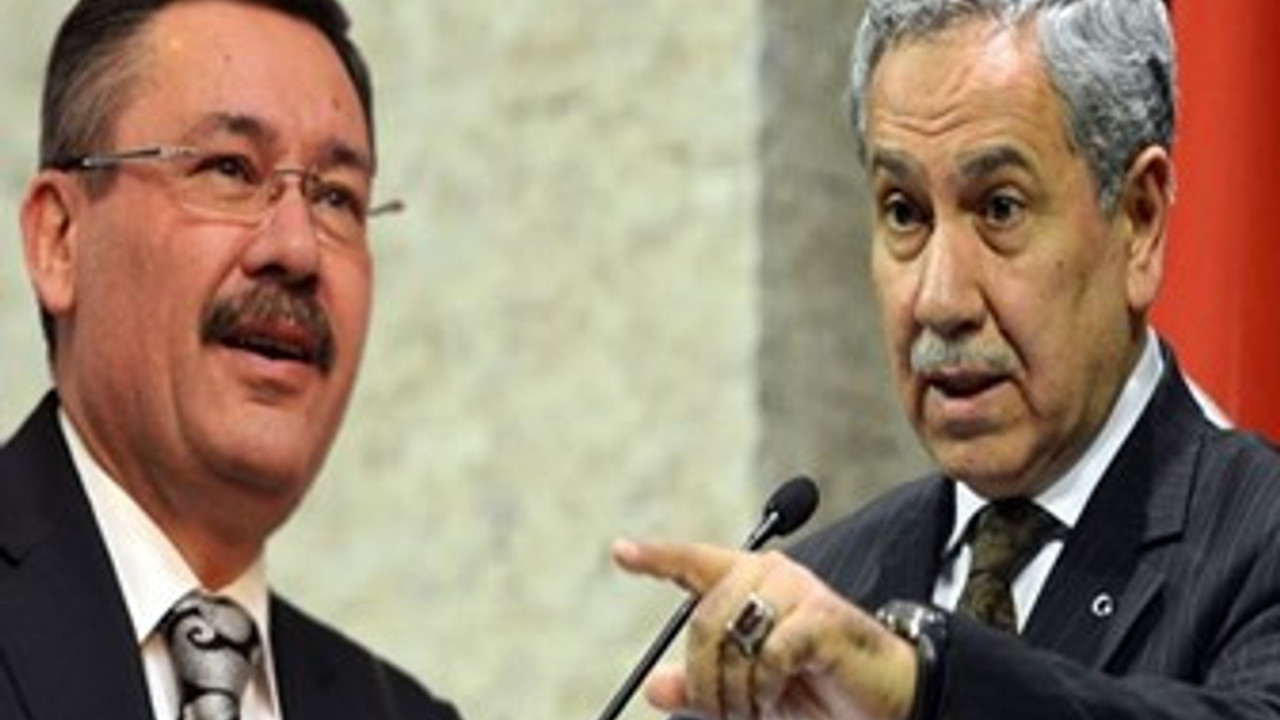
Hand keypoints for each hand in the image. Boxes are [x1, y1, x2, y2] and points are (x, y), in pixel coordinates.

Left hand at [612, 540, 917, 719]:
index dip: (656, 557)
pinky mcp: (821, 616)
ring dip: (735, 690)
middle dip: (704, 678)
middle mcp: (770, 574)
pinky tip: (782, 693)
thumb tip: (654, 688)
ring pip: (732, 638)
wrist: (880, 702)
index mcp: (748, 581)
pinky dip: (766, 687)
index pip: (693, 562)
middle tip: (724, 711)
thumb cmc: (812, 689)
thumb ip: (702, 686)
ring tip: (757, 707)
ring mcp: (798, 590)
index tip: (621, 552)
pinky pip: (769, 654)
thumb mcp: (745, 693)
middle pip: (703, 619)